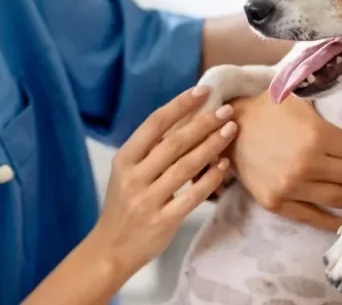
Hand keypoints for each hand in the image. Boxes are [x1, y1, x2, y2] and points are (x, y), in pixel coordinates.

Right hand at [87, 86, 235, 279]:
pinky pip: (193, 195)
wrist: (110, 249)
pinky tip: (223, 165)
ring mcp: (149, 199)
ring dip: (211, 145)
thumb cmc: (123, 206)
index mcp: (124, 159)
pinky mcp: (163, 220)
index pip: (154, 123)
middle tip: (226, 111)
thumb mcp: (126, 173)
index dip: (180, 105)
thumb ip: (148, 151)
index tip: (202, 92)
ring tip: (230, 131)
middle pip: (174, 142)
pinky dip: (211, 178)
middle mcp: (135, 176)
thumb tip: (184, 120)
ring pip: (186, 166)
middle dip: (203, 123)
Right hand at [225, 91, 341, 231]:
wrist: (228, 129)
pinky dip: (335, 222)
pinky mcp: (277, 203)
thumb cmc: (267, 108)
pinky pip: (313, 217)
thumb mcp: (299, 95)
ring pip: (340, 200)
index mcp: (317, 136)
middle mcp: (307, 165)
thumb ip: (329, 97)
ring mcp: (291, 187)